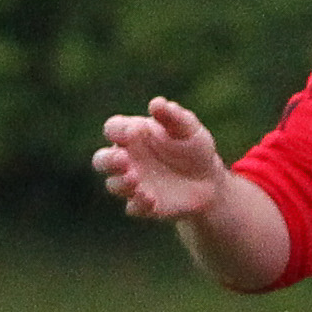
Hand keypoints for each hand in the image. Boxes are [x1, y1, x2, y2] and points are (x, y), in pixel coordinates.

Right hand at [94, 97, 233, 221]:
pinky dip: (139, 204)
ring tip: (135, 178)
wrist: (209, 181)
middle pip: (101, 160)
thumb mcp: (188, 128)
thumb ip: (172, 116)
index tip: (134, 132)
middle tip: (123, 160)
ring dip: (121, 183)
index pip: (113, 129)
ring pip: (113, 185)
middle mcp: (127, 159)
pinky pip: (134, 207)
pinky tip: (151, 198)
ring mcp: (133, 183)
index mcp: (133, 135)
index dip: (118, 130)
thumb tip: (156, 103)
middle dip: (108, 161)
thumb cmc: (194, 147)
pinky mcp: (144, 205)